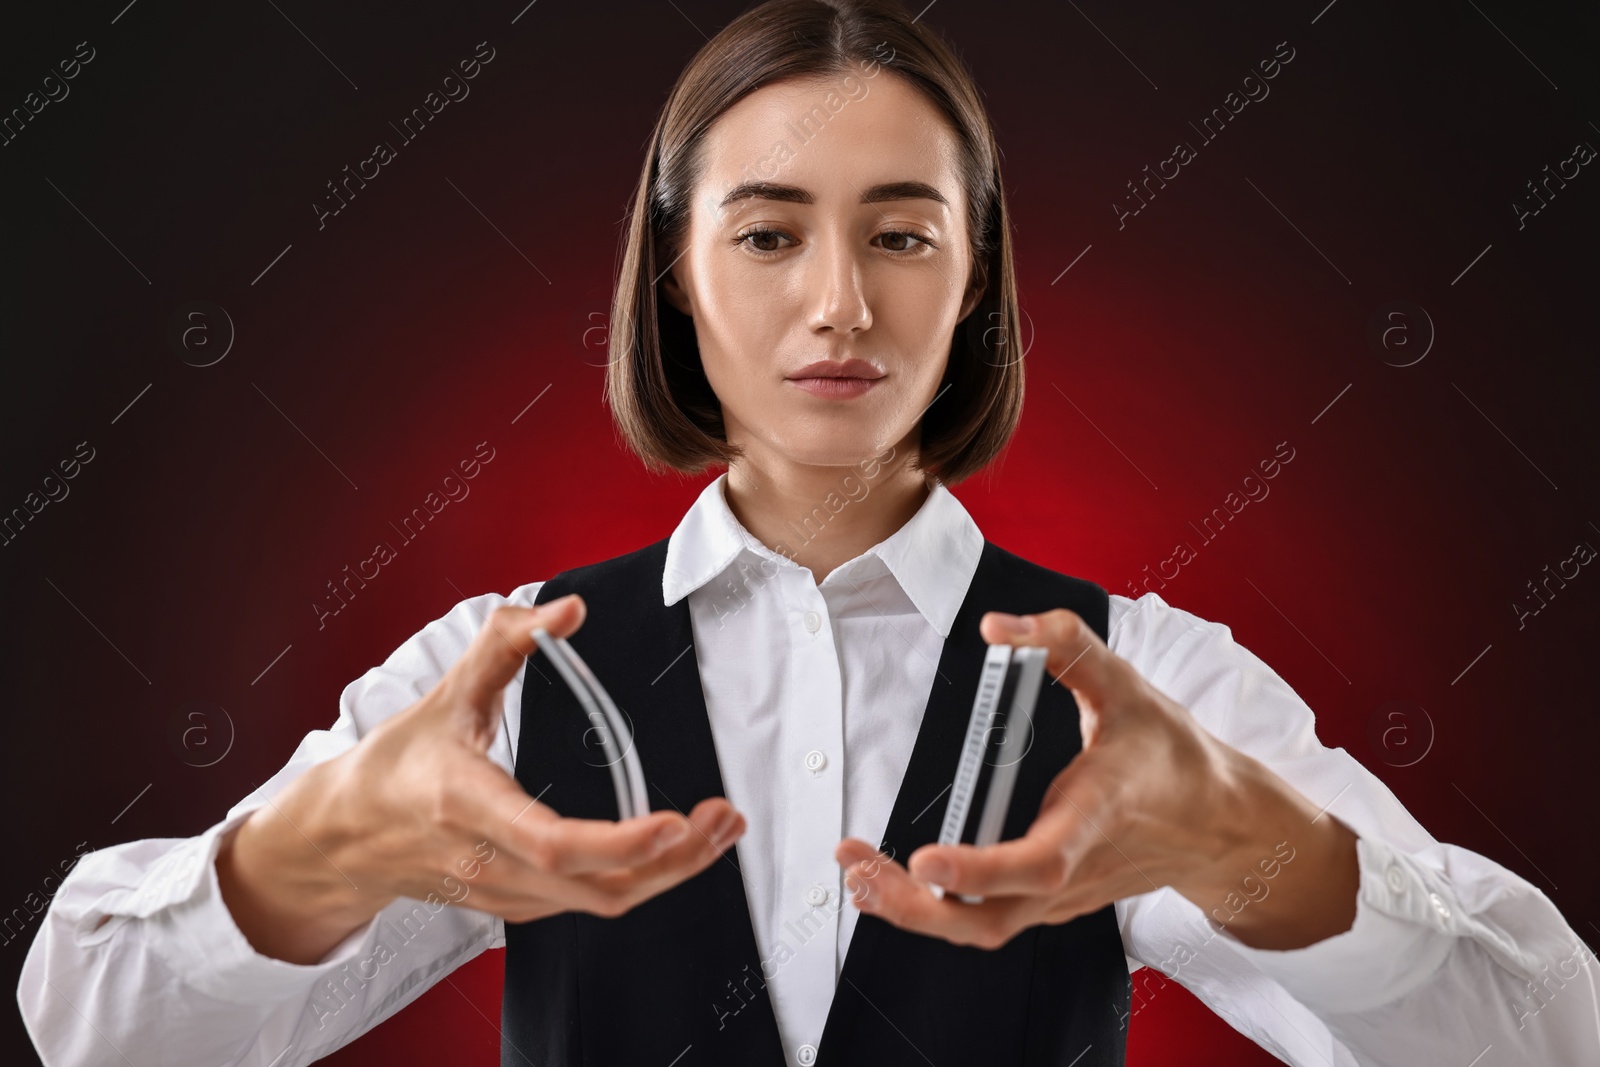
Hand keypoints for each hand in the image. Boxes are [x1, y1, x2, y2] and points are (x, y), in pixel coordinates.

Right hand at [218, 594, 745, 963]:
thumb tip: (566, 608)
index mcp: (469, 805)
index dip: (620, 842)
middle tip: (723, 819)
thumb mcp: (446, 694)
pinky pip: (589, 904)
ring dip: (669, 873)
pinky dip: (640, 880)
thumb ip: (506, 642)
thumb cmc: (396, 767)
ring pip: (602, 903)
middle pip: (597, 884)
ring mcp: (505, 893)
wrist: (345, 839)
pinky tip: (673, 850)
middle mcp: (490, 861)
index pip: (553, 842)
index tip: (674, 821)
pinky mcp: (517, 907)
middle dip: (674, 859)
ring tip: (718, 831)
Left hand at [835, 607, 1357, 951]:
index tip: (924, 859)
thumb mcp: (1127, 684)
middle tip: (856, 867)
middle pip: (991, 919)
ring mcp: (1062, 896)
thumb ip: (1065, 643)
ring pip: (983, 931)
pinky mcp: (1052, 902)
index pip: (1038, 861)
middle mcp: (1074, 869)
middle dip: (916, 906)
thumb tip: (997, 626)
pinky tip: (895, 883)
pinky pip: (989, 923)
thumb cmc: (1172, 756)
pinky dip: (937, 911)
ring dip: (914, 912)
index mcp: (1094, 815)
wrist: (1219, 824)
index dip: (980, 869)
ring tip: (857, 874)